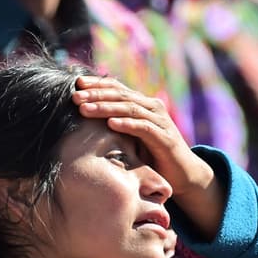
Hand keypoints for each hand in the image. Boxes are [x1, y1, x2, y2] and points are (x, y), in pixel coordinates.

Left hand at [72, 75, 224, 238]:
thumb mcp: (131, 137)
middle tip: (75, 96)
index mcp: (142, 104)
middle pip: (120, 95)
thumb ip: (116, 124)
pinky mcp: (164, 137)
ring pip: (129, 108)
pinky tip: (111, 123)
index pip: (117, 88)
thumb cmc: (153, 155)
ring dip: (105, 108)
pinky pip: (143, 127)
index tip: (76, 84)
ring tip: (85, 109)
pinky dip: (127, 124)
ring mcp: (159, 121)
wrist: (182, 174)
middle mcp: (152, 107)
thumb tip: (85, 119)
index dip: (97, 84)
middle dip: (96, 95)